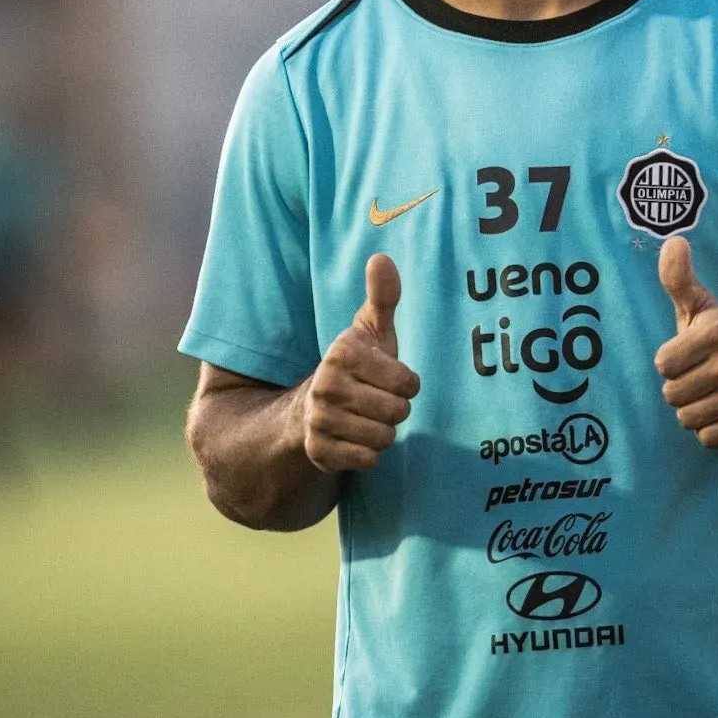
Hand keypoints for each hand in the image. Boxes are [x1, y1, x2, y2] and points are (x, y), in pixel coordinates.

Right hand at [303, 253, 420, 471]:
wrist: (310, 407)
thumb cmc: (357, 366)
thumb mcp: (370, 330)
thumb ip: (383, 296)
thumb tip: (382, 258)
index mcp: (342, 353)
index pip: (408, 382)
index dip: (407, 383)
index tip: (389, 377)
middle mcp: (326, 385)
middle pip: (398, 411)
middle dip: (396, 409)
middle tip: (377, 400)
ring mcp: (319, 419)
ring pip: (384, 437)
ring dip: (383, 432)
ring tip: (366, 417)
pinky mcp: (318, 451)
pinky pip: (367, 459)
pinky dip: (369, 453)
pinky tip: (355, 438)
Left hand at [654, 236, 717, 448]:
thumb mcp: (701, 308)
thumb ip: (678, 279)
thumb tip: (673, 241)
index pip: (662, 365)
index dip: (671, 363)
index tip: (689, 356)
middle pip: (672, 395)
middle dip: (682, 390)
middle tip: (703, 379)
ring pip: (688, 419)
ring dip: (695, 411)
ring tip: (714, 395)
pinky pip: (709, 438)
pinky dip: (713, 431)